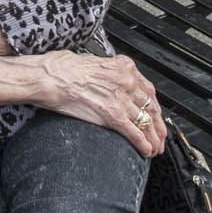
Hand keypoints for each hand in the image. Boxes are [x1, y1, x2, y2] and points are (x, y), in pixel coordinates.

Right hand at [38, 52, 165, 157]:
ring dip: (153, 138)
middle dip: (158, 125)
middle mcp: (127, 82)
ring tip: (156, 148)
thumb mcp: (93, 61)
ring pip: (146, 122)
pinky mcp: (113, 115)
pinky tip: (146, 151)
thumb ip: (108, 72)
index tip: (155, 115)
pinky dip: (143, 144)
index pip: (148, 90)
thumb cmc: (63, 68)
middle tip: (161, 136)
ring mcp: (121, 99)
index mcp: (123, 67)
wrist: (50, 78)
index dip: (154, 106)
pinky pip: (134, 132)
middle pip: (150, 107)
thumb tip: (109, 80)